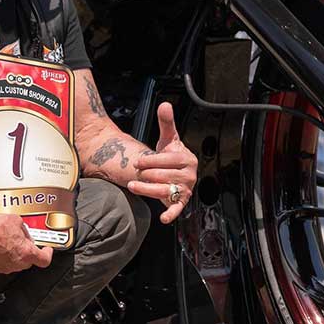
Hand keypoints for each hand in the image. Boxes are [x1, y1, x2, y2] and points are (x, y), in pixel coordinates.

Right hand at [0, 213, 53, 273]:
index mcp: (26, 253)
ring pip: (16, 261)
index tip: (47, 249)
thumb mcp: (16, 220)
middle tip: (24, 239)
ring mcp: (5, 267)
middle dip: (28, 249)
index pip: (44, 259)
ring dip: (15, 251)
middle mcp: (17, 263)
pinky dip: (4, 254)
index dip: (48, 254)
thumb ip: (24, 228)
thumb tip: (23, 230)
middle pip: (29, 260)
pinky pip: (4, 261)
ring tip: (8, 239)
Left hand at [127, 102, 197, 223]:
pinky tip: (163, 218)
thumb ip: (166, 122)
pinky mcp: (181, 201)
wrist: (171, 170)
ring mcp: (186, 189)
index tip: (138, 162)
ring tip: (133, 186)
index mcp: (187, 159)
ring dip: (147, 189)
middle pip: (164, 176)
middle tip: (137, 173)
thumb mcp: (168, 138)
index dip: (151, 161)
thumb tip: (165, 105)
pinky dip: (171, 213)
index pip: (168, 160)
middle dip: (147, 174)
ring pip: (165, 190)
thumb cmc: (169, 155)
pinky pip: (177, 208)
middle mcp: (190, 175)